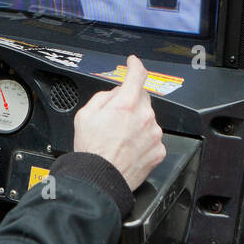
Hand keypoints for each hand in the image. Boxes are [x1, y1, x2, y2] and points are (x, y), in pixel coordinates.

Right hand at [71, 55, 165, 189]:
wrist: (100, 180)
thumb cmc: (91, 151)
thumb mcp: (84, 115)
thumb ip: (104, 97)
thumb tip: (116, 93)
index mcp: (125, 105)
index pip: (137, 76)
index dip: (135, 65)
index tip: (134, 63)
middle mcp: (143, 117)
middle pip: (142, 99)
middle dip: (131, 103)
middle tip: (115, 119)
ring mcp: (154, 134)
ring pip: (148, 119)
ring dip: (137, 123)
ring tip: (119, 139)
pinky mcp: (158, 150)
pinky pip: (153, 137)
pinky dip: (143, 140)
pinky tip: (128, 148)